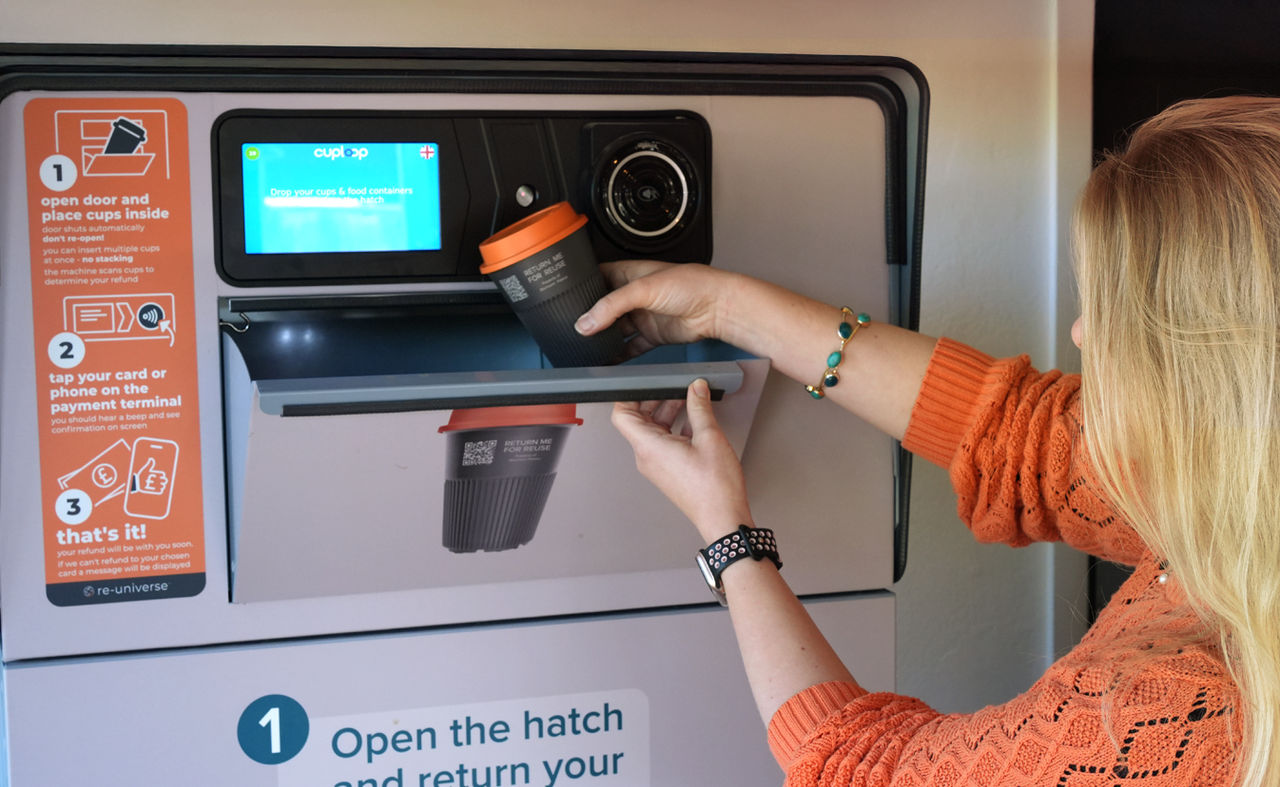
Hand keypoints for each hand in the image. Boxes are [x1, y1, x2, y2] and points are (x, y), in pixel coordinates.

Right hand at [575, 260, 736, 357]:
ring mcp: (644, 315)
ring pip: (617, 329)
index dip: (583, 287)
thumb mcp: (644, 289)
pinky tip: (609, 360)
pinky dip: (620, 354)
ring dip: (604, 338)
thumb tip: (586, 322)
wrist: (718, 307)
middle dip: (591, 317)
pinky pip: (632, 347)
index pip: (599, 277)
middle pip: (605, 307)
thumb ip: (612, 306)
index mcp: (631, 273)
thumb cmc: (692, 285)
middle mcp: (636, 294)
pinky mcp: (654, 335)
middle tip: (574, 328)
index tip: (567, 299)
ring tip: (586, 346)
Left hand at [611, 378, 751, 542]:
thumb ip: (700, 408)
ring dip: (669, 413)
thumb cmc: (714, 489)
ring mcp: (657, 466)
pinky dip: (677, 429)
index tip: (644, 384)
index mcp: (649, 447)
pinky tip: (697, 422)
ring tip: (690, 401)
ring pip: (655, 431)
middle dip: (656, 400)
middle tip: (675, 388)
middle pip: (640, 421)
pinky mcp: (668, 471)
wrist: (723, 518)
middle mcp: (648, 457)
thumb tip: (696, 389)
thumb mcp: (710, 438)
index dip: (629, 396)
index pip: (622, 415)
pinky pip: (665, 443)